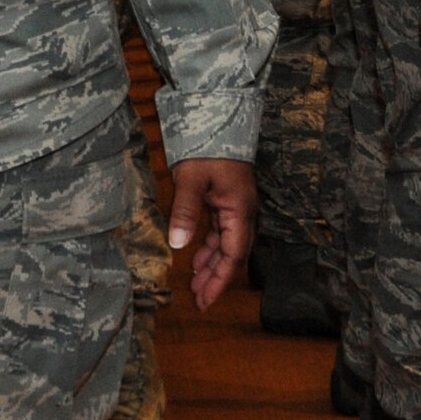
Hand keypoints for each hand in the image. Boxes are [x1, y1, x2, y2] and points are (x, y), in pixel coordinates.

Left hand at [167, 157, 255, 310]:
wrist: (218, 119)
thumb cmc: (206, 148)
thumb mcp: (191, 180)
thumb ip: (185, 212)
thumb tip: (177, 245)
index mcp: (239, 211)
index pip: (232, 256)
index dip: (218, 280)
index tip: (205, 300)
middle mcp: (243, 213)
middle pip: (232, 255)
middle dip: (216, 278)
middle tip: (199, 300)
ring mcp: (236, 206)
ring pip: (226, 244)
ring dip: (212, 263)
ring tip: (196, 283)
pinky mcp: (227, 199)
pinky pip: (221, 230)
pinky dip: (210, 245)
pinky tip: (197, 255)